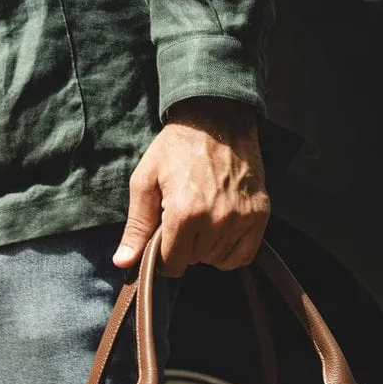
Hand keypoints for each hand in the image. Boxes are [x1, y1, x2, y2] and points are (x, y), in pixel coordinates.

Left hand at [113, 98, 270, 277]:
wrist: (217, 119)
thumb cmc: (176, 149)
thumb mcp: (145, 182)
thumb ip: (136, 226)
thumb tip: (123, 263)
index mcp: (184, 213)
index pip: (171, 265)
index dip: (162, 257)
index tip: (162, 239)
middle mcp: (216, 220)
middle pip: (193, 262)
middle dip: (183, 247)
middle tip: (182, 218)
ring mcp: (240, 218)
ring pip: (216, 260)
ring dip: (206, 248)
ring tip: (202, 218)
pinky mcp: (259, 215)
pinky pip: (243, 256)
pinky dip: (230, 252)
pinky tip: (220, 232)